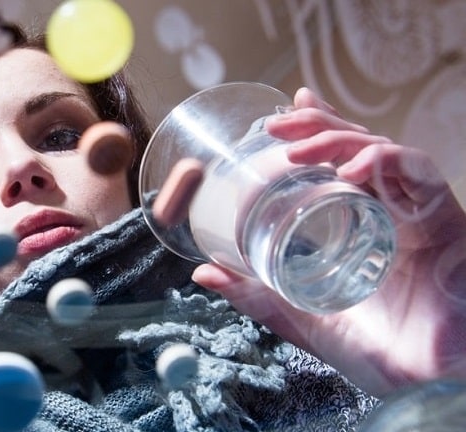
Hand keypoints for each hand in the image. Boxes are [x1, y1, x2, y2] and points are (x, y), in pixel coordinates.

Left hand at [192, 88, 465, 395]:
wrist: (429, 381)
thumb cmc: (377, 353)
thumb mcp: (302, 319)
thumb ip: (256, 295)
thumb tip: (202, 273)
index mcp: (360, 226)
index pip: (338, 163)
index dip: (314, 131)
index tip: (280, 116)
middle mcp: (390, 212)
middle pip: (357, 147)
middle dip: (316, 127)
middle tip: (276, 124)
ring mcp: (416, 213)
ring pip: (382, 151)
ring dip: (338, 140)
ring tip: (297, 150)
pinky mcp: (444, 218)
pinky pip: (418, 172)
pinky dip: (385, 161)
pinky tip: (351, 169)